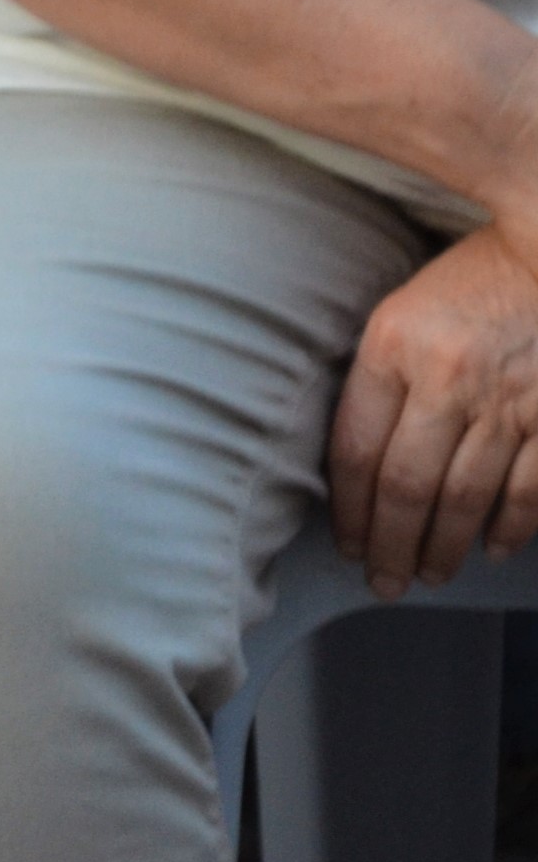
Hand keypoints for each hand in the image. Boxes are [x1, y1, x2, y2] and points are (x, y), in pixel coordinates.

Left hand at [329, 222, 537, 596]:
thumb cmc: (471, 281)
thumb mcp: (404, 310)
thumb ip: (380, 376)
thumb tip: (358, 459)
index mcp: (394, 347)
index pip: (355, 450)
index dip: (346, 507)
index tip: (343, 540)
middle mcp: (449, 380)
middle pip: (406, 487)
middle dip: (389, 544)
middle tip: (381, 580)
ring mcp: (511, 404)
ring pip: (466, 500)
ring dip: (444, 547)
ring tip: (427, 574)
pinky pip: (530, 492)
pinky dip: (510, 529)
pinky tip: (492, 548)